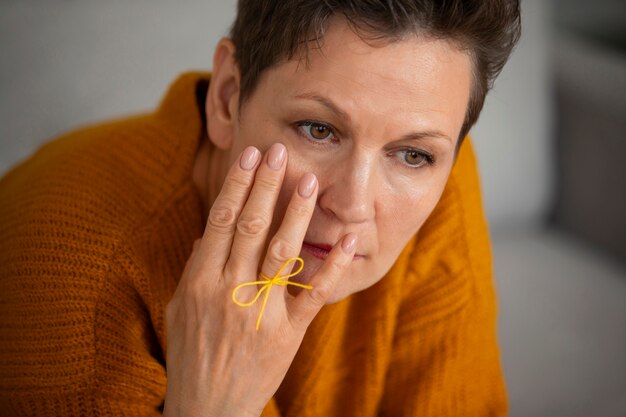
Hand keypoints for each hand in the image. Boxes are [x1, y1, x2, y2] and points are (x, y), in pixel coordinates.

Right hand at [163, 143, 356, 416]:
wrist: (209, 407)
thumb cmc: (192, 355)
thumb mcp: (180, 308)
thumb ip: (195, 268)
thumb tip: (209, 232)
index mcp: (201, 281)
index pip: (221, 220)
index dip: (237, 184)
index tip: (250, 155)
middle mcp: (230, 290)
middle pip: (251, 226)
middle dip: (266, 184)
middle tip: (279, 151)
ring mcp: (261, 310)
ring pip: (282, 251)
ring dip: (297, 213)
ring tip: (310, 180)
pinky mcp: (288, 331)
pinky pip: (314, 293)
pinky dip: (333, 264)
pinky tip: (350, 238)